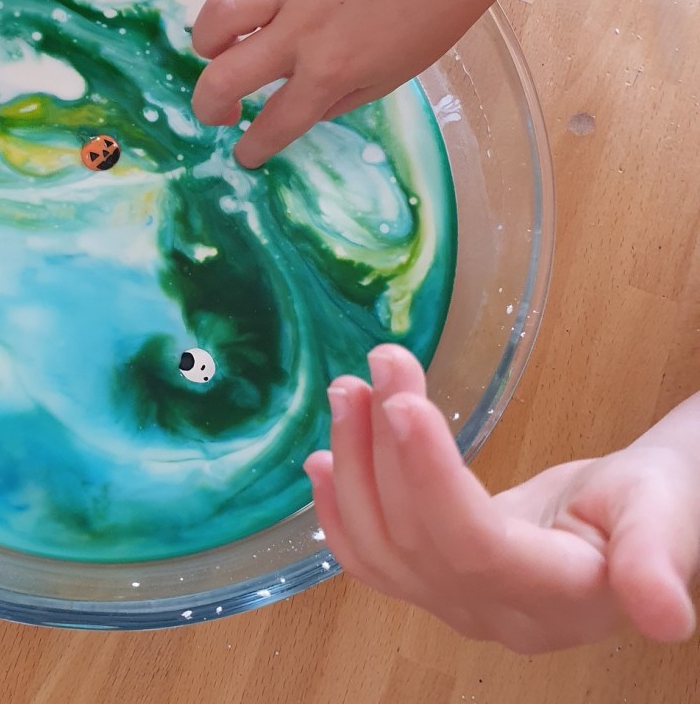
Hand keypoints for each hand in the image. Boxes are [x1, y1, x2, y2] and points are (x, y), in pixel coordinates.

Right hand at [190, 0, 505, 167]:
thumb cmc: (431, 17)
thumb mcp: (389, 79)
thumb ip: (336, 99)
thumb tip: (298, 108)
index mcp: (330, 73)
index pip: (274, 125)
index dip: (252, 150)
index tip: (246, 153)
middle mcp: (302, 33)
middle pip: (224, 77)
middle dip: (208, 106)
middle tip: (220, 109)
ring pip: (219, 14)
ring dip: (205, 40)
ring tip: (218, 47)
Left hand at [304, 344, 699, 652]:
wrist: (637, 516)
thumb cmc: (655, 498)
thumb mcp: (667, 512)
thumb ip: (657, 558)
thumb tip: (666, 617)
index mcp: (560, 596)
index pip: (473, 542)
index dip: (429, 475)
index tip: (401, 400)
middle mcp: (498, 615)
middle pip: (416, 536)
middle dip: (384, 445)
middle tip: (376, 366)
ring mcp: (459, 608)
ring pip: (383, 548)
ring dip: (352, 464)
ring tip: (347, 391)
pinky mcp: (435, 587)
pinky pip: (373, 562)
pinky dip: (337, 512)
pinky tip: (320, 461)